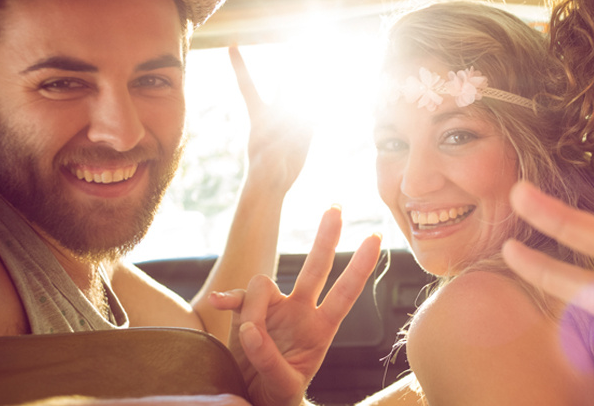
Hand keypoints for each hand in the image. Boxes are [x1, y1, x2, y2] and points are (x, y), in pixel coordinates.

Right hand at [211, 207, 381, 405]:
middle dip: (326, 237)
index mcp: (321, 329)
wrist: (256, 400)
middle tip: (336, 207)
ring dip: (253, 310)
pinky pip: (237, 297)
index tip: (375, 239)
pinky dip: (228, 299)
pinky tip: (218, 304)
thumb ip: (270, 360)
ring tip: (248, 340)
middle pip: (317, 267)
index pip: (345, 293)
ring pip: (265, 283)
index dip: (360, 267)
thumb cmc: (279, 393)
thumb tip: (252, 332)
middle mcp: (301, 311)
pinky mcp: (248, 312)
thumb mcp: (283, 384)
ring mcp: (275, 309)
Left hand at [229, 45, 312, 193]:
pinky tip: (334, 90)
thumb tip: (294, 128)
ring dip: (312, 80)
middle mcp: (275, 113)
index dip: (239, 65)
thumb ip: (281, 139)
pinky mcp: (305, 131)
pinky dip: (324, 103)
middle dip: (289, 64)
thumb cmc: (262, 171)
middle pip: (282, 84)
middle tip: (294, 42)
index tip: (231, 44)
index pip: (247, 85)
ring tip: (321, 61)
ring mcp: (291, 121)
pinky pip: (315, 114)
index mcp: (258, 116)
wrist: (272, 183)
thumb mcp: (267, 156)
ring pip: (303, 96)